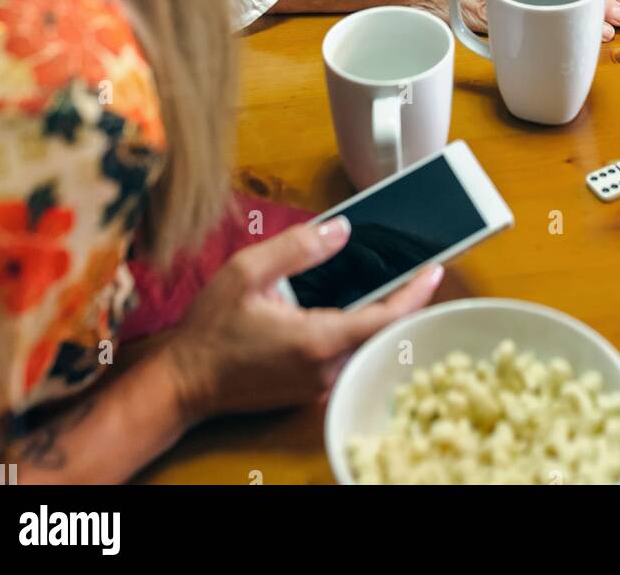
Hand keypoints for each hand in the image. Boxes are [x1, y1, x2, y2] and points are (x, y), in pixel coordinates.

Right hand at [166, 216, 442, 425]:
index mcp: (316, 341)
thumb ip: (297, 248)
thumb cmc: (211, 329)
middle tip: (418, 267)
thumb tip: (341, 230)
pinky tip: (356, 303)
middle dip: (403, 299)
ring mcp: (320, 385)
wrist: (184, 382)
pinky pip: (347, 354)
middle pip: (381, 332)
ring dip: (381, 314)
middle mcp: (325, 370)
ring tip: (394, 279)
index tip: (435, 269)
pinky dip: (359, 328)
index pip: (384, 318)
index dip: (415, 293)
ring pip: (365, 345)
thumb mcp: (247, 272)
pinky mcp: (312, 389)